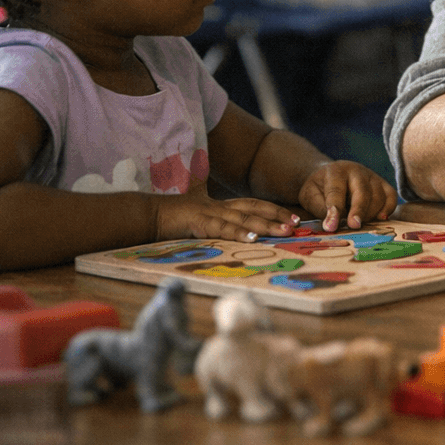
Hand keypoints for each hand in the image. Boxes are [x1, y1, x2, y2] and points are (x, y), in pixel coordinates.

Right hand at [153, 186, 300, 242]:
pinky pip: (221, 228)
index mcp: (220, 206)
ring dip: (265, 225)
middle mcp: (218, 206)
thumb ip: (215, 226)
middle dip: (277, 215)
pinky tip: (253, 238)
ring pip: (242, 217)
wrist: (146, 215)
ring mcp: (208, 212)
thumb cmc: (172, 221)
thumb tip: (232, 235)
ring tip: (284, 232)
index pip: (253, 205)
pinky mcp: (197, 221)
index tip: (293, 217)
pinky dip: (239, 232)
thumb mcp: (199, 223)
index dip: (273, 210)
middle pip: (254, 208)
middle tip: (298, 224)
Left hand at [298, 161, 398, 231]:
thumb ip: (319, 208)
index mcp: (335, 171)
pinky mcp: (383, 184)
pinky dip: (388, 209)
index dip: (334, 210)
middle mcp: (356, 170)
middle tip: (354, 226)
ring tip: (359, 225)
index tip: (331, 227)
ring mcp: (372, 176)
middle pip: (362, 191)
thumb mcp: (310, 196)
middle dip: (359, 210)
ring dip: (370, 214)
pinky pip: (391, 197)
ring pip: (378, 196)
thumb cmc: (319, 189)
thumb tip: (332, 224)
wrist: (331, 175)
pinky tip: (379, 219)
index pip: (336, 191)